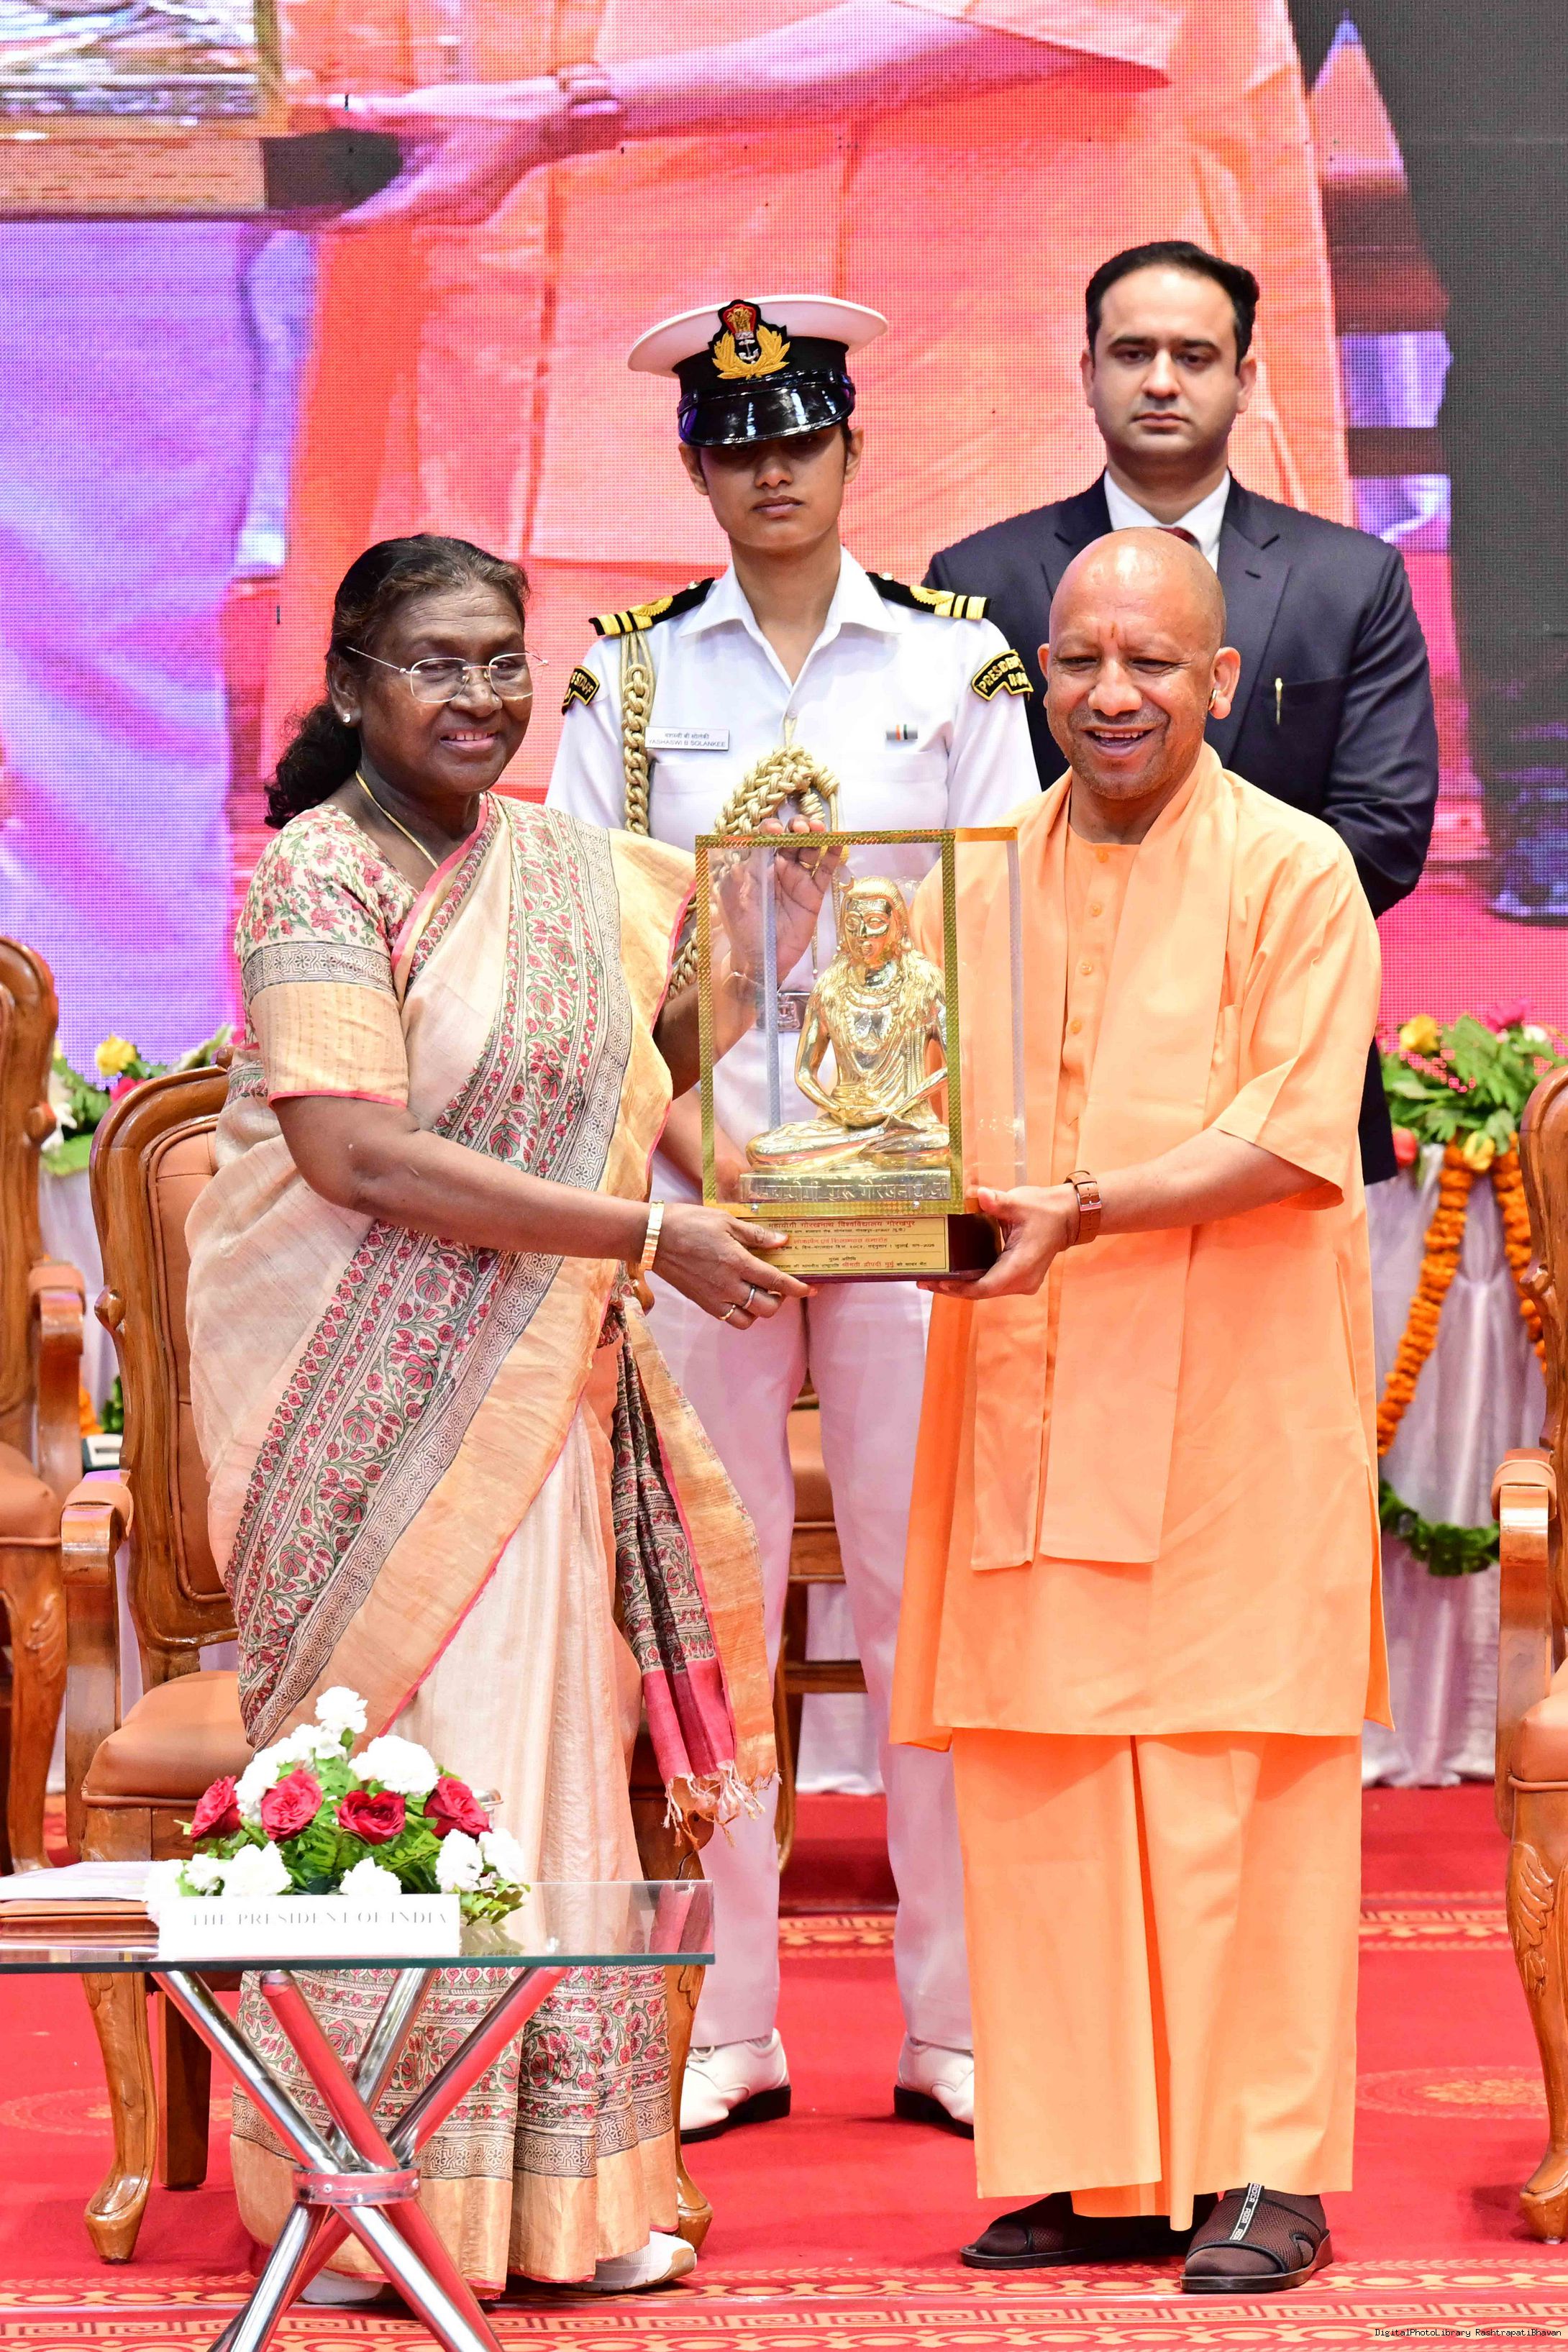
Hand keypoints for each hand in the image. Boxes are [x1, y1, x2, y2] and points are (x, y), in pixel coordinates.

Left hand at [334, 82, 565, 227]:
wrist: (535, 124)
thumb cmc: (482, 115)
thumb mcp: (425, 110)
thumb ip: (379, 115)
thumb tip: (336, 110)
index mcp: (431, 195)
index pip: (376, 218)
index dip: (342, 223)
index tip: (314, 224)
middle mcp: (447, 214)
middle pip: (392, 220)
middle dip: (361, 214)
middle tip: (325, 209)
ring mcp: (462, 215)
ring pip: (413, 215)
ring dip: (387, 206)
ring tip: (354, 197)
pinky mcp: (472, 209)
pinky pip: (433, 209)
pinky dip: (413, 199)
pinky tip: (402, 183)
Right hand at [653, 1204, 811, 1327]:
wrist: (652, 1238)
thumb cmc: (689, 1222)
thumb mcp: (725, 1221)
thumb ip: (756, 1235)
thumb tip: (783, 1241)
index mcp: (737, 1262)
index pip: (777, 1282)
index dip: (798, 1287)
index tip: (811, 1288)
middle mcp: (728, 1285)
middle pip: (767, 1307)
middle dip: (780, 1299)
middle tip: (778, 1285)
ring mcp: (714, 1298)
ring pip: (749, 1318)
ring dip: (759, 1309)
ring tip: (758, 1293)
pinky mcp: (703, 1304)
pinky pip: (729, 1319)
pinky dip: (741, 1313)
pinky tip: (739, 1297)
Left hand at [717, 815, 841, 984]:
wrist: (762, 958)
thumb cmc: (743, 928)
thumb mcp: (732, 897)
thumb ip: (738, 870)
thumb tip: (744, 844)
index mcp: (758, 865)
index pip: (766, 837)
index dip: (772, 828)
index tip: (774, 831)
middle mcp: (778, 867)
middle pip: (792, 837)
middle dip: (797, 827)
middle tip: (801, 828)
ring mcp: (798, 879)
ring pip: (810, 849)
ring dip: (815, 835)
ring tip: (817, 829)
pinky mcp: (814, 893)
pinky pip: (825, 871)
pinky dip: (833, 855)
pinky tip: (838, 841)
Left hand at [923, 1183, 1077, 1299]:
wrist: (1067, 1217)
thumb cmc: (1044, 1210)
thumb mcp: (1019, 1203)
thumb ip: (998, 1202)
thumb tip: (981, 1195)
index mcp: (1021, 1266)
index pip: (986, 1286)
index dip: (961, 1288)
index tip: (940, 1281)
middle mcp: (1022, 1281)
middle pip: (983, 1292)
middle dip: (954, 1289)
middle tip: (925, 1282)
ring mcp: (1022, 1283)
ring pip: (987, 1291)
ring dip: (962, 1287)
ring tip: (934, 1280)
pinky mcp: (1020, 1279)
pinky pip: (993, 1285)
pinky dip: (974, 1282)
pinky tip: (955, 1275)